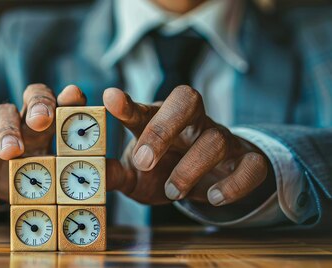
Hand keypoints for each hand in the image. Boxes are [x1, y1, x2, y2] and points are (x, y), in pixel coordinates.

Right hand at [0, 84, 86, 217]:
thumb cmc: (13, 172)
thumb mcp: (39, 167)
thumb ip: (66, 163)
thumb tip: (107, 167)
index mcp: (26, 123)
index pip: (36, 98)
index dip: (47, 100)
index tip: (64, 104)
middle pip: (2, 111)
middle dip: (10, 129)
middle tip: (15, 152)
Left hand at [103, 85, 269, 205]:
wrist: (205, 185)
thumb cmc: (163, 171)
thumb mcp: (135, 174)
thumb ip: (115, 173)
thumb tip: (93, 173)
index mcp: (159, 120)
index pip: (144, 107)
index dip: (128, 104)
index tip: (110, 99)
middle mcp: (192, 123)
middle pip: (187, 100)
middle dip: (163, 129)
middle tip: (142, 161)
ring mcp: (222, 139)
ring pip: (216, 138)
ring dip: (190, 168)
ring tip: (171, 190)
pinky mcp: (247, 162)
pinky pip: (252, 166)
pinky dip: (234, 183)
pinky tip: (211, 197)